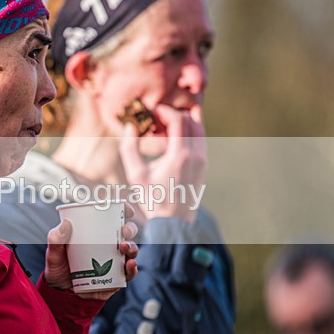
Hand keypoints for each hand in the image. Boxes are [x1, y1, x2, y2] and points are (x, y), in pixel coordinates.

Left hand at [44, 205, 138, 300]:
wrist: (61, 294)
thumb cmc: (58, 269)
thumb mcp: (54, 254)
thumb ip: (55, 240)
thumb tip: (65, 224)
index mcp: (96, 235)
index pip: (113, 219)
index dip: (123, 211)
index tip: (125, 209)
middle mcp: (108, 246)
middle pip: (126, 233)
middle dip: (130, 229)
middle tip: (123, 231)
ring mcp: (114, 262)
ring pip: (131, 251)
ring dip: (132, 247)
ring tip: (124, 248)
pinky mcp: (116, 278)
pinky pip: (129, 273)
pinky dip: (132, 268)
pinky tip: (129, 265)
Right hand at [119, 104, 206, 222]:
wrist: (174, 222)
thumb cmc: (153, 199)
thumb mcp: (135, 174)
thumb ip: (129, 148)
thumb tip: (130, 126)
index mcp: (180, 155)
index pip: (178, 119)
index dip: (164, 110)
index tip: (151, 111)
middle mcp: (196, 155)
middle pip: (190, 119)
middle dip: (173, 113)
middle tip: (156, 117)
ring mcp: (203, 160)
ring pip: (199, 128)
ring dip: (184, 120)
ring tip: (166, 123)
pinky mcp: (204, 165)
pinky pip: (200, 139)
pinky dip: (190, 131)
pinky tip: (174, 135)